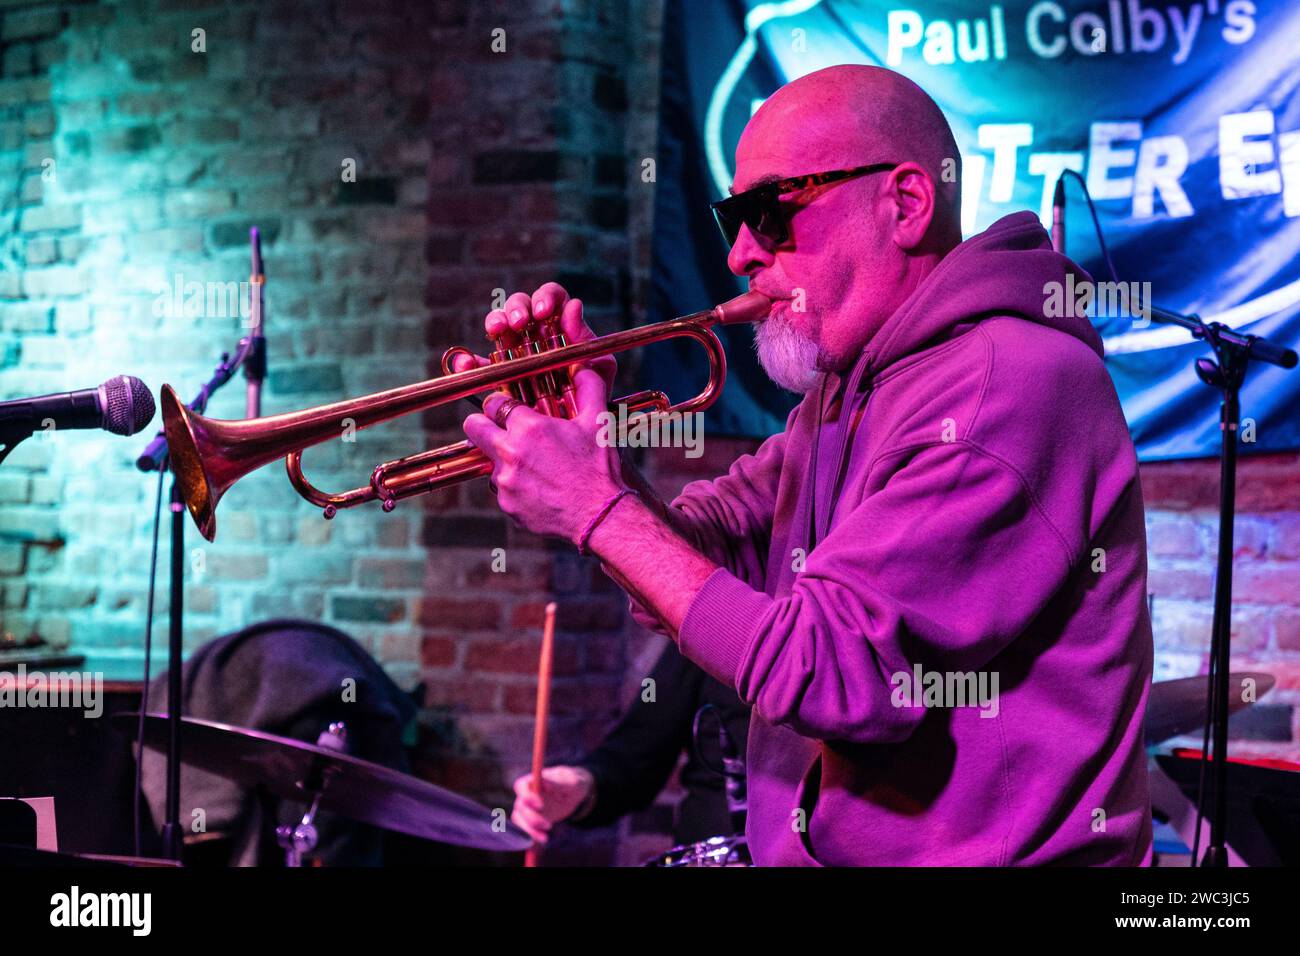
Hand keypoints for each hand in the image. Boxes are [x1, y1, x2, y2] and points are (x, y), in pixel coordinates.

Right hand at [449, 282, 615, 395]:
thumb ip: (586, 340)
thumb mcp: (598, 370)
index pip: (551, 298)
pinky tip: (468, 361)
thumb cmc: (592, 399)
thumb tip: (573, 305)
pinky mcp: (496, 373)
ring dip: (496, 321)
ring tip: (498, 331)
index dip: (546, 298)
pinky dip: (469, 360)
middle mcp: (536, 334)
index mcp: (561, 326)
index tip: (544, 312)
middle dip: (518, 308)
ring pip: (499, 324)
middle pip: (520, 305)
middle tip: (520, 323)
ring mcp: (514, 351)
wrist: (575, 435)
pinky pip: (478, 363)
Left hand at [464, 368, 624, 542]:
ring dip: (504, 460)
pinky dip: (515, 487)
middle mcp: (510, 453)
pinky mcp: (507, 505)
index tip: (506, 408)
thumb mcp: (597, 422)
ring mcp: (505, 482)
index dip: (499, 403)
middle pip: (473, 428)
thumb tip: (583, 368)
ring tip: (533, 466)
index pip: (492, 402)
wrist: (599, 516)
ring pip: (489, 462)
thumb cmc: (599, 468)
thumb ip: (589, 387)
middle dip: (482, 424)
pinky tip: (539, 488)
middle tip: (498, 428)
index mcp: (528, 427)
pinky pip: (502, 490)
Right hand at [511, 765, 595, 843]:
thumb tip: (544, 783)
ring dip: (530, 830)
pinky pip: (523, 829)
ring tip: (545, 838)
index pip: (520, 786)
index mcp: (534, 780)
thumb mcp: (570, 782)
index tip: (540, 806)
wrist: (573, 794)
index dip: (526, 796)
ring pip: (518, 819)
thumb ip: (556, 783)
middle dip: (532, 818)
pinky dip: (531, 836)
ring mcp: (526, 807)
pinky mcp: (529, 819)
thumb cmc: (571, 784)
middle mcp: (526, 793)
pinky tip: (543, 839)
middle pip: (520, 806)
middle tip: (549, 825)